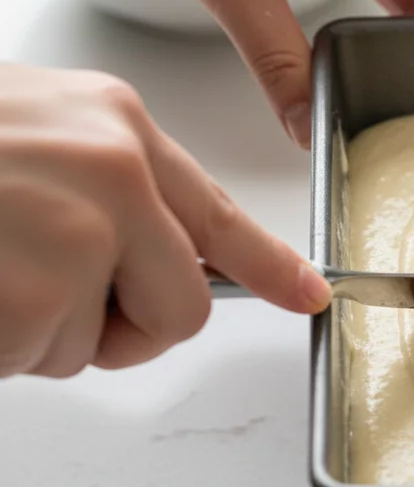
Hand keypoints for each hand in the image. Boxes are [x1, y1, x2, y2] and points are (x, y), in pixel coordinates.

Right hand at [0, 63, 331, 377]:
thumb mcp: (25, 126)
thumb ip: (99, 181)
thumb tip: (130, 245)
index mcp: (116, 124)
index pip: (218, 213)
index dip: (270, 265)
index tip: (310, 293)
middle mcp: (117, 172)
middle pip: (186, 303)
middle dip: (127, 329)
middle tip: (43, 302)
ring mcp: (85, 233)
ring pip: (100, 344)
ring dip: (38, 335)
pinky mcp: (40, 296)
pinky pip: (41, 362)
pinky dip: (2, 347)